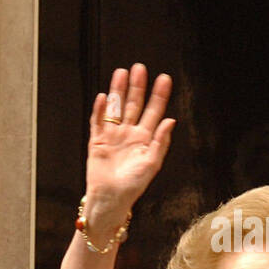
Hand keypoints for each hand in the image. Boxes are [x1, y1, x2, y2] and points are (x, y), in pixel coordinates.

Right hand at [85, 64, 174, 219]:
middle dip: (137, 87)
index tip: (164, 78)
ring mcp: (113, 135)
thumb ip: (161, 142)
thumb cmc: (133, 186)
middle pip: (134, 104)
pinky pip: (98, 121)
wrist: (111, 199)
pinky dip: (100, 110)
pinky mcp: (97, 140)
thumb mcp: (152, 164)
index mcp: (145, 138)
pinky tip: (104, 97)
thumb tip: (170, 120)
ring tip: (121, 73)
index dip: (159, 95)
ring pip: (116, 108)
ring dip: (118, 91)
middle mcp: (129, 133)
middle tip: (139, 68)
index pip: (154, 111)